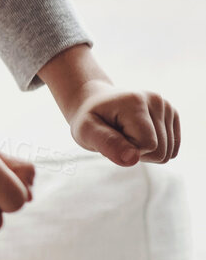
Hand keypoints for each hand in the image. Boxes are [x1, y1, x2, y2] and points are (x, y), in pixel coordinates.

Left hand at [65, 81, 180, 165]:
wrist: (94, 102)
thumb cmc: (90, 119)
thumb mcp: (87, 131)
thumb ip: (107, 144)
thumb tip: (132, 159)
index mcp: (135, 101)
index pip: (148, 145)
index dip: (128, 150)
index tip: (111, 136)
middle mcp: (156, 100)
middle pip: (161, 151)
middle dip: (137, 152)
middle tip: (118, 136)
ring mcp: (167, 106)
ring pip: (168, 153)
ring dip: (145, 151)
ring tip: (127, 134)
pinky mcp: (173, 114)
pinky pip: (172, 150)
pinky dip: (155, 149)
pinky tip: (139, 135)